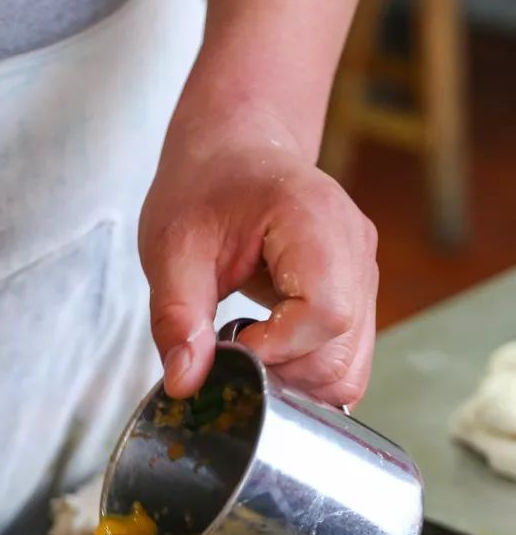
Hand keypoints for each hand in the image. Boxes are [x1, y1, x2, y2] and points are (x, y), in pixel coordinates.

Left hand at [139, 108, 378, 408]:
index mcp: (315, 222)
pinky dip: (306, 371)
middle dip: (282, 372)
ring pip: (349, 369)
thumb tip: (185, 384)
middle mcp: (354, 250)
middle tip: (234, 348)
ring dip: (294, 379)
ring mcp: (363, 275)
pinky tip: (270, 346)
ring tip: (252, 344)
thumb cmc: (205, 187)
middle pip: (341, 354)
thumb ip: (177, 317)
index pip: (325, 313)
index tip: (232, 341)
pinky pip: (347, 361)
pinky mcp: (357, 297)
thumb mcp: (172, 249)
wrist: (235, 150)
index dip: (276, 347)